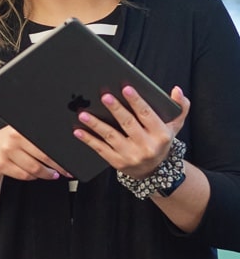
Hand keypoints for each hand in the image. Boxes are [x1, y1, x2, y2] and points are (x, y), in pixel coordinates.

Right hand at [0, 124, 71, 181]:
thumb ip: (39, 136)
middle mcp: (13, 138)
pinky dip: (32, 177)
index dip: (60, 155)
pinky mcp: (1, 164)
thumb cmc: (9, 141)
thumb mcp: (22, 133)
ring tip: (50, 173)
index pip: (47, 143)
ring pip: (34, 169)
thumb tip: (64, 143)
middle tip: (64, 171)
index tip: (69, 162)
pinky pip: (24, 175)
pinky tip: (34, 174)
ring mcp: (6, 151)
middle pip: (43, 156)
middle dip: (58, 167)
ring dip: (46, 174)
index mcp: (21, 129)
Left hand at [73, 85, 189, 177]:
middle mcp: (147, 146)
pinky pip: (101, 149)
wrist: (154, 170)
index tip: (126, 88)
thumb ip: (179, 107)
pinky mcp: (117, 162)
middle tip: (104, 96)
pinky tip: (78, 131)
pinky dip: (89, 140)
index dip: (136, 101)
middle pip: (128, 124)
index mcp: (161, 134)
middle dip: (116, 109)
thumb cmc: (160, 141)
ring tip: (84, 114)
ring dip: (96, 125)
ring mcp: (131, 155)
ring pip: (111, 137)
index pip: (147, 114)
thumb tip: (176, 90)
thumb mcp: (174, 126)